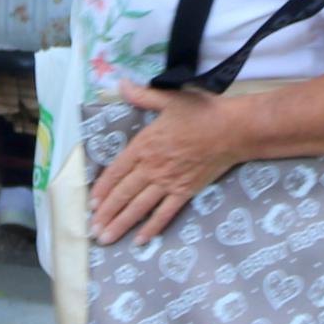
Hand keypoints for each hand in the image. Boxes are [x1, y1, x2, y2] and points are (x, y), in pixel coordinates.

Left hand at [91, 84, 245, 242]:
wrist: (232, 130)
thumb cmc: (202, 112)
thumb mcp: (169, 99)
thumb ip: (142, 96)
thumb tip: (120, 83)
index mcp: (145, 144)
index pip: (116, 170)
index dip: (102, 188)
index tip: (91, 202)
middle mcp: (152, 166)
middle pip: (123, 193)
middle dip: (106, 213)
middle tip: (93, 230)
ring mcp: (168, 182)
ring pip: (139, 207)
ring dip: (121, 223)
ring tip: (106, 238)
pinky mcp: (185, 192)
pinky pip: (165, 214)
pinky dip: (152, 228)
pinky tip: (140, 240)